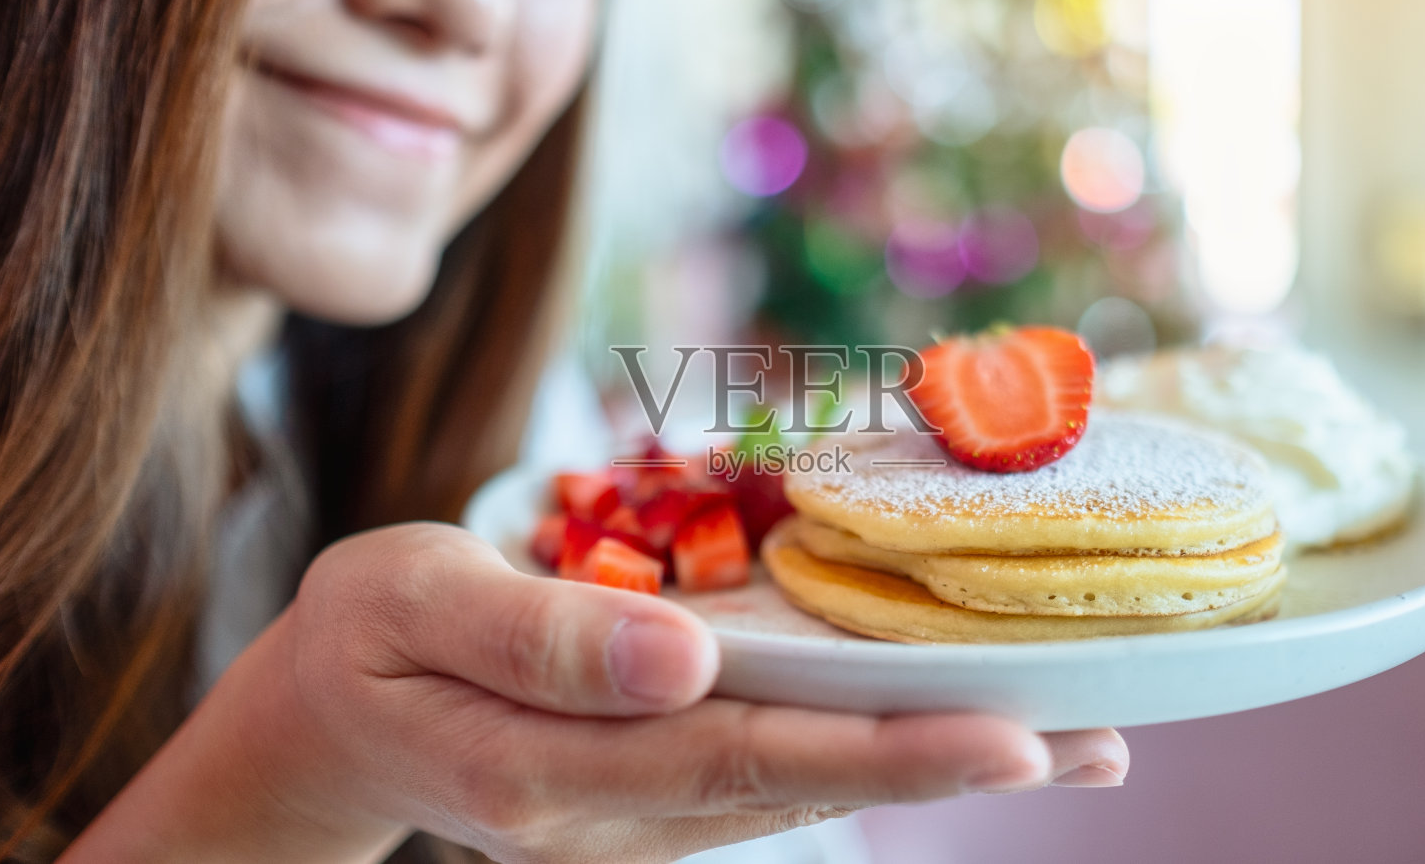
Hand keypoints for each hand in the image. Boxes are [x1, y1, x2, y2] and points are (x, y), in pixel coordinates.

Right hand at [67, 523, 1127, 863]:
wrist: (329, 717)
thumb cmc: (366, 637)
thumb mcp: (415, 602)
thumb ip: (540, 638)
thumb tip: (683, 658)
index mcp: (554, 771)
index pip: (741, 759)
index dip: (879, 747)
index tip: (1006, 734)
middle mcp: (614, 818)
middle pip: (801, 786)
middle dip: (951, 765)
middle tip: (1095, 740)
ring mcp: (638, 822)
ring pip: (805, 791)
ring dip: (934, 766)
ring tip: (1069, 740)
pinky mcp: (654, 800)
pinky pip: (778, 777)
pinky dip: (872, 753)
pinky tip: (949, 730)